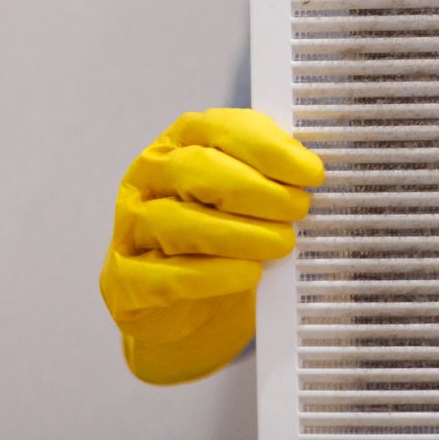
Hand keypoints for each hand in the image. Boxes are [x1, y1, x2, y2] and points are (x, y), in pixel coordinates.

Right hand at [99, 108, 324, 383]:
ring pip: (179, 222)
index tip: (312, 173)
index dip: (270, 148)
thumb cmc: (223, 239)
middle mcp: (148, 177)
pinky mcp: (125, 281)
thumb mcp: (247, 197)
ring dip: (240, 234)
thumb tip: (313, 170)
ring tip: (282, 244)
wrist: (187, 310)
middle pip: (198, 170)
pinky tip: (247, 274)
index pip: (221, 129)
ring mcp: (130, 228)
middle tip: (298, 209)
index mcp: (179, 142)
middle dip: (257, 190)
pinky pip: (166, 276)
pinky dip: (213, 275)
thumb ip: (271, 175)